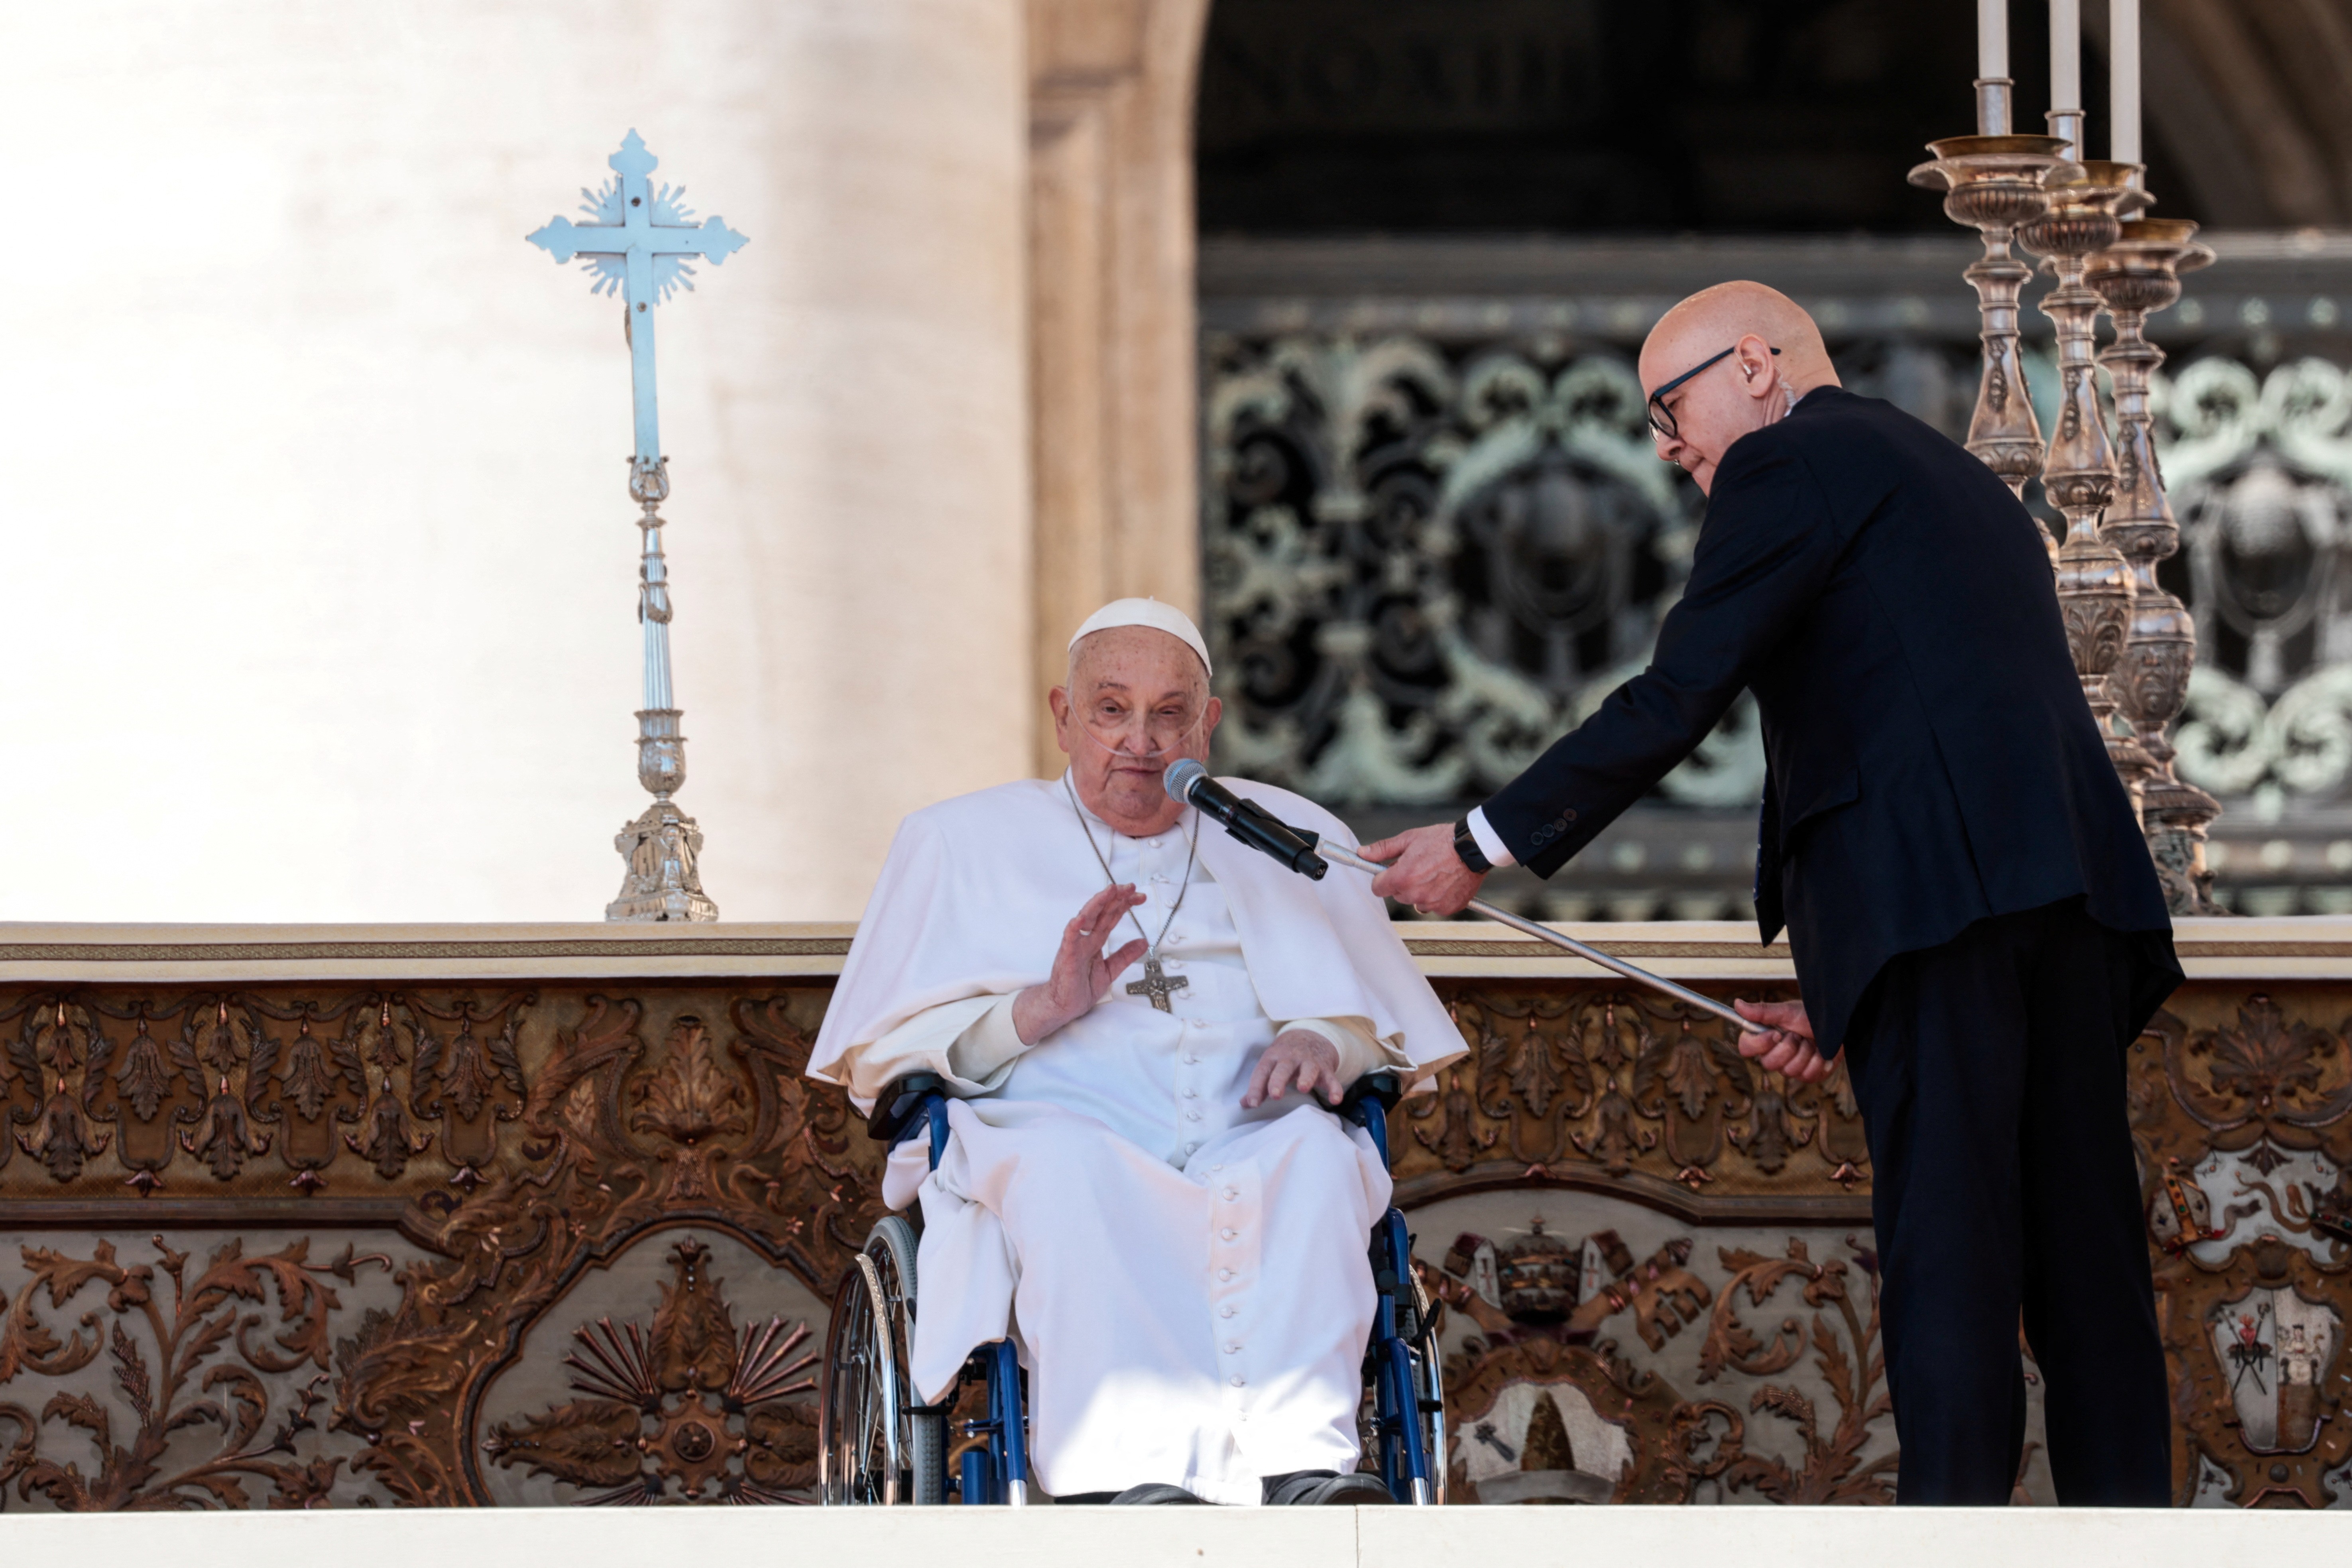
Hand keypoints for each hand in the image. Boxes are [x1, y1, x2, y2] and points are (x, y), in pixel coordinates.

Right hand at [1012, 885, 1148, 1044]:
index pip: (1112, 916)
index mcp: (1096, 940)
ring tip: (1110, 891)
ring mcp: (1076, 945)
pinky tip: (1080, 918)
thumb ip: (1125, 955)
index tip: (1140, 897)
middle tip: (1131, 887)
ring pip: (1086, 918)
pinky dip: (1074, 927)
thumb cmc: (1080, 987)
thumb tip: (1142, 942)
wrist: (1063, 1005)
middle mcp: (1086, 939)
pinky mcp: (1067, 957)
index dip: (1125, 904)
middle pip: (1102, 912)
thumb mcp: (1110, 970)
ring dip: (1098, 903)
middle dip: (1116, 898)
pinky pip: (1069, 939)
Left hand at [1243, 1028, 1345, 1108]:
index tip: (1252, 1103)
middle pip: (1283, 1068)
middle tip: (1275, 1095)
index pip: (1262, 1071)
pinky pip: (1331, 1079)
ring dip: (1306, 1078)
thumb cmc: (1285, 1057)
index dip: (1256, 1087)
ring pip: (1308, 1069)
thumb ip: (1259, 1086)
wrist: (1310, 1036)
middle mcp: (1291, 1058)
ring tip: (1303, 1088)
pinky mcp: (1326, 1068)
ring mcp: (1310, 1062)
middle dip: (1279, 1081)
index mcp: (1273, 1057)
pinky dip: (1335, 1088)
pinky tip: (1335, 1099)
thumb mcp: (1270, 1065)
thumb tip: (1244, 1104)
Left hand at [1360, 823, 1485, 915]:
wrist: (1472, 847)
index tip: (1390, 872)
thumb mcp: (1409, 839)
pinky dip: (1438, 897)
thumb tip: (1363, 853)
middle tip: (1418, 867)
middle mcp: (1415, 894)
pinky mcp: (1448, 908)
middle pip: (1398, 894)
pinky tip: (1445, 881)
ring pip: (1416, 902)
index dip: (1383, 878)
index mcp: (1402, 878)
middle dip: (1404, 883)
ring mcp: (1432, 903)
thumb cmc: (1442, 840)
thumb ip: (1383, 849)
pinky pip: (1435, 906)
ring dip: (1421, 891)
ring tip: (1434, 873)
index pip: (1378, 888)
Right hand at [1733, 998, 1828, 1082]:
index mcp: (1765, 1038)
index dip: (1760, 1044)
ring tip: (1812, 1041)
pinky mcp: (1807, 1076)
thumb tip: (1737, 1004)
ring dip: (1806, 1052)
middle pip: (1769, 1063)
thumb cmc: (1811, 1016)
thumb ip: (1763, 1011)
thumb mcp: (1787, 1012)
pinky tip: (1821, 1052)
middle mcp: (1774, 1055)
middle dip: (1789, 1047)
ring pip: (1789, 1071)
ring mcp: (1790, 1067)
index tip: (1777, 1033)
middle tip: (1799, 1035)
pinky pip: (1807, 1075)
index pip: (1746, 1048)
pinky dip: (1818, 1061)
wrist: (1838, 1025)